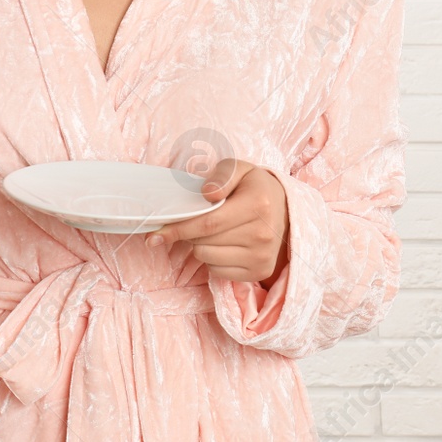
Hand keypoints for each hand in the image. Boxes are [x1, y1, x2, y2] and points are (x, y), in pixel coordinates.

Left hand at [148, 158, 289, 286]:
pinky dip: (213, 258)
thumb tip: (207, 193)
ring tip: (215, 231)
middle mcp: (262, 233)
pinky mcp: (259, 272)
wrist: (286, 211)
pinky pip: (217, 270)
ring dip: (201, 245)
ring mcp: (262, 256)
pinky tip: (225, 244)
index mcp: (258, 204)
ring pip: (207, 258)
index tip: (156, 233)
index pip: (208, 223)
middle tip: (195, 221)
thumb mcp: (240, 169)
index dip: (178, 228)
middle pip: (203, 242)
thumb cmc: (255, 188)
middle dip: (189, 233)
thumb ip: (221, 175)